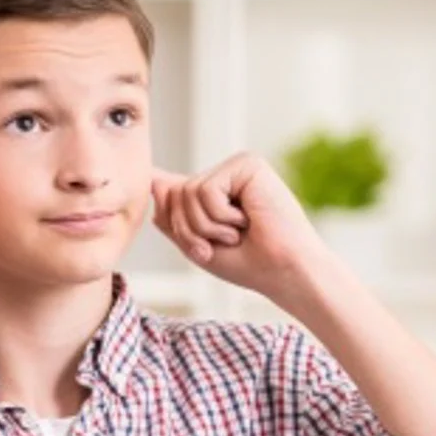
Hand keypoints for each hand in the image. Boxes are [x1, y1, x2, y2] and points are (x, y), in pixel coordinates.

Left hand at [150, 153, 334, 304]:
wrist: (283, 271)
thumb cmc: (246, 263)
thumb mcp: (195, 244)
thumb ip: (172, 215)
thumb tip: (152, 179)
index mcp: (213, 193)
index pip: (170, 192)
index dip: (170, 213)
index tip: (187, 227)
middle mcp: (223, 176)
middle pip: (174, 195)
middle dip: (189, 230)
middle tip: (221, 244)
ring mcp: (236, 168)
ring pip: (187, 192)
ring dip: (206, 226)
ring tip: (236, 232)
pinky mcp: (248, 164)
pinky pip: (207, 189)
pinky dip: (220, 216)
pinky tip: (247, 219)